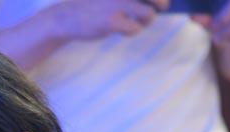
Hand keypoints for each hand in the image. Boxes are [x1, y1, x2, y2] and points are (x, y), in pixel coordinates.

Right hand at [48, 0, 167, 40]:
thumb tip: (156, 2)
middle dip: (162, 3)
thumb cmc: (93, 5)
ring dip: (146, 21)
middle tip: (162, 7)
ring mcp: (118, 4)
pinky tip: (122, 30)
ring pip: (149, 14)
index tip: (158, 2)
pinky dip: (132, 31)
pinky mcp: (113, 21)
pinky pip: (135, 29)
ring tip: (137, 22)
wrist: (68, 17)